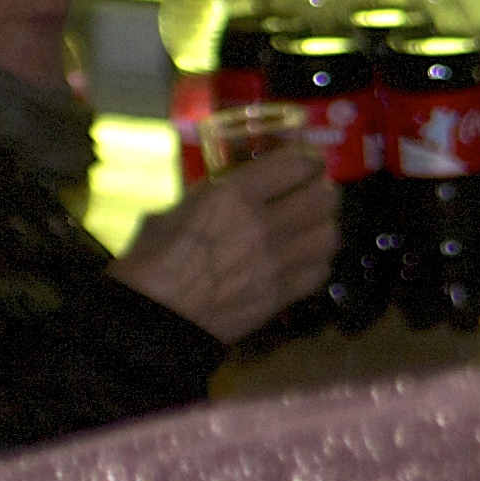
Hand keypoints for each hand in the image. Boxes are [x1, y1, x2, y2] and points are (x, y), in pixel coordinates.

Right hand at [111, 146, 341, 341]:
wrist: (151, 321)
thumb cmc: (150, 261)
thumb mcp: (173, 211)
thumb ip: (211, 197)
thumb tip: (233, 188)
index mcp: (232, 197)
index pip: (295, 166)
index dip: (309, 160)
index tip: (310, 161)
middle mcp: (263, 225)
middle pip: (323, 199)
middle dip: (321, 190)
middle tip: (312, 191)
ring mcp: (277, 263)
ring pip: (329, 235)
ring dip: (323, 226)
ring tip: (311, 224)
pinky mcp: (281, 295)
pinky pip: (320, 270)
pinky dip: (317, 260)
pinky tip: (304, 257)